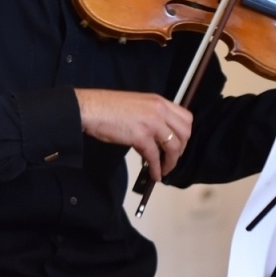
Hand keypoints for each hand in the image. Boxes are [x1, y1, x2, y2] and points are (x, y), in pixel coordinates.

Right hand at [76, 89, 192, 183]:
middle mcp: (159, 110)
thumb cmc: (107, 107)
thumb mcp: (137, 105)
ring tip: (164, 170)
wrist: (89, 108)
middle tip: (172, 158)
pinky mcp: (141, 136)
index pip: (186, 118)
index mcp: (159, 101)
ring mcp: (152, 123)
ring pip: (174, 146)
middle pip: (184, 133)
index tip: (178, 143)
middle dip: (181, 149)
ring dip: (171, 162)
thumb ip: (152, 116)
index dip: (185, 134)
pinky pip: (155, 157)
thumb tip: (159, 135)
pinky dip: (156, 168)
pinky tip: (154, 175)